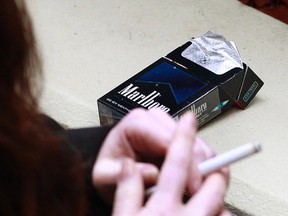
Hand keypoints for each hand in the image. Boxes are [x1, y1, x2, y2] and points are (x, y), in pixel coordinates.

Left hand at [92, 108, 214, 202]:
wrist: (114, 168)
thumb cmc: (111, 169)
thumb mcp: (105, 177)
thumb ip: (121, 176)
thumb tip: (150, 173)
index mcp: (136, 123)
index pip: (169, 139)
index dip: (186, 163)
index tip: (192, 186)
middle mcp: (153, 119)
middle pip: (188, 138)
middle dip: (198, 166)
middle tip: (199, 191)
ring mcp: (167, 125)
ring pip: (197, 142)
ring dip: (203, 166)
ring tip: (198, 188)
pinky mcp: (178, 135)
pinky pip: (199, 148)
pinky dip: (202, 165)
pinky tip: (196, 180)